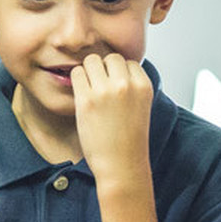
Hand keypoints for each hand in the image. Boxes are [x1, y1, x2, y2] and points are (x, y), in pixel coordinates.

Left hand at [70, 52, 153, 183]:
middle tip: (99, 87)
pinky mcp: (86, 99)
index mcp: (143, 85)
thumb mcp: (140, 106)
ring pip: (92, 61)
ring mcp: (105, 91)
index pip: (128, 61)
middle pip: (110, 57)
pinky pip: (77, 73)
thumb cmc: (129, 139)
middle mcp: (126, 84)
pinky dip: (77, 81)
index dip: (119, 72)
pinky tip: (81, 95)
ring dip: (88, 72)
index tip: (114, 86)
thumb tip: (113, 68)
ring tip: (90, 90)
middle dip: (104, 69)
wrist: (121, 164)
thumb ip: (132, 86)